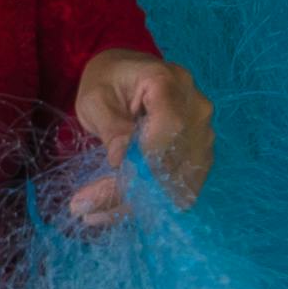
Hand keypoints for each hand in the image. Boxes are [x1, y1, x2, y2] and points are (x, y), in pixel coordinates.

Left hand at [64, 49, 216, 224]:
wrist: (129, 74)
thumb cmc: (108, 80)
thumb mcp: (95, 97)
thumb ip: (110, 125)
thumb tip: (120, 159)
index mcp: (168, 83)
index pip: (168, 129)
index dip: (142, 160)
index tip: (106, 180)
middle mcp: (195, 107)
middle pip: (172, 161)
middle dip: (128, 192)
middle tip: (83, 209)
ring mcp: (203, 131)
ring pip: (177, 182)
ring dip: (136, 204)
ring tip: (94, 214)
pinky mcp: (201, 152)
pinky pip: (181, 187)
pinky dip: (150, 203)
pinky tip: (116, 210)